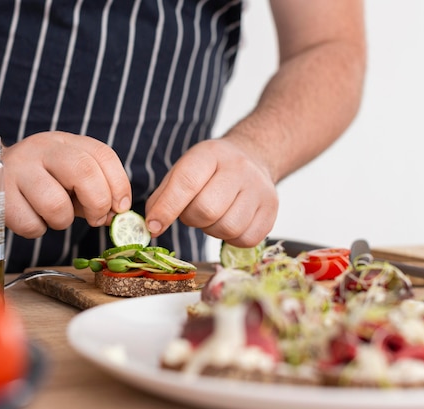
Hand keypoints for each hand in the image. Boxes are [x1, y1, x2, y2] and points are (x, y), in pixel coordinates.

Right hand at [3, 131, 131, 237]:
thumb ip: (96, 193)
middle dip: (98, 203)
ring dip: (63, 220)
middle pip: (83, 171)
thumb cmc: (40, 181)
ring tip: (55, 216)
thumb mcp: (69, 178)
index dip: (119, 184)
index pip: (103, 155)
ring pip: (56, 203)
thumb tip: (116, 214)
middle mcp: (42, 149)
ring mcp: (17, 169)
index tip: (120, 208)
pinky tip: (32, 217)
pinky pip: (31, 223)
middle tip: (96, 219)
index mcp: (65, 142)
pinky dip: (37, 229)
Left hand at [145, 138, 277, 246]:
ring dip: (212, 230)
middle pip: (207, 210)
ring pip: (228, 227)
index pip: (186, 183)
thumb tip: (152, 225)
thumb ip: (163, 196)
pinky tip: (229, 222)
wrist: (253, 157)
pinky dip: (232, 238)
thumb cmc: (210, 170)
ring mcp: (259, 189)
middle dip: (192, 219)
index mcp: (210, 154)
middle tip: (193, 213)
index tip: (153, 226)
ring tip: (213, 216)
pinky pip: (246, 239)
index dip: (166, 209)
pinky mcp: (271, 210)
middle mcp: (239, 168)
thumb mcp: (183, 170)